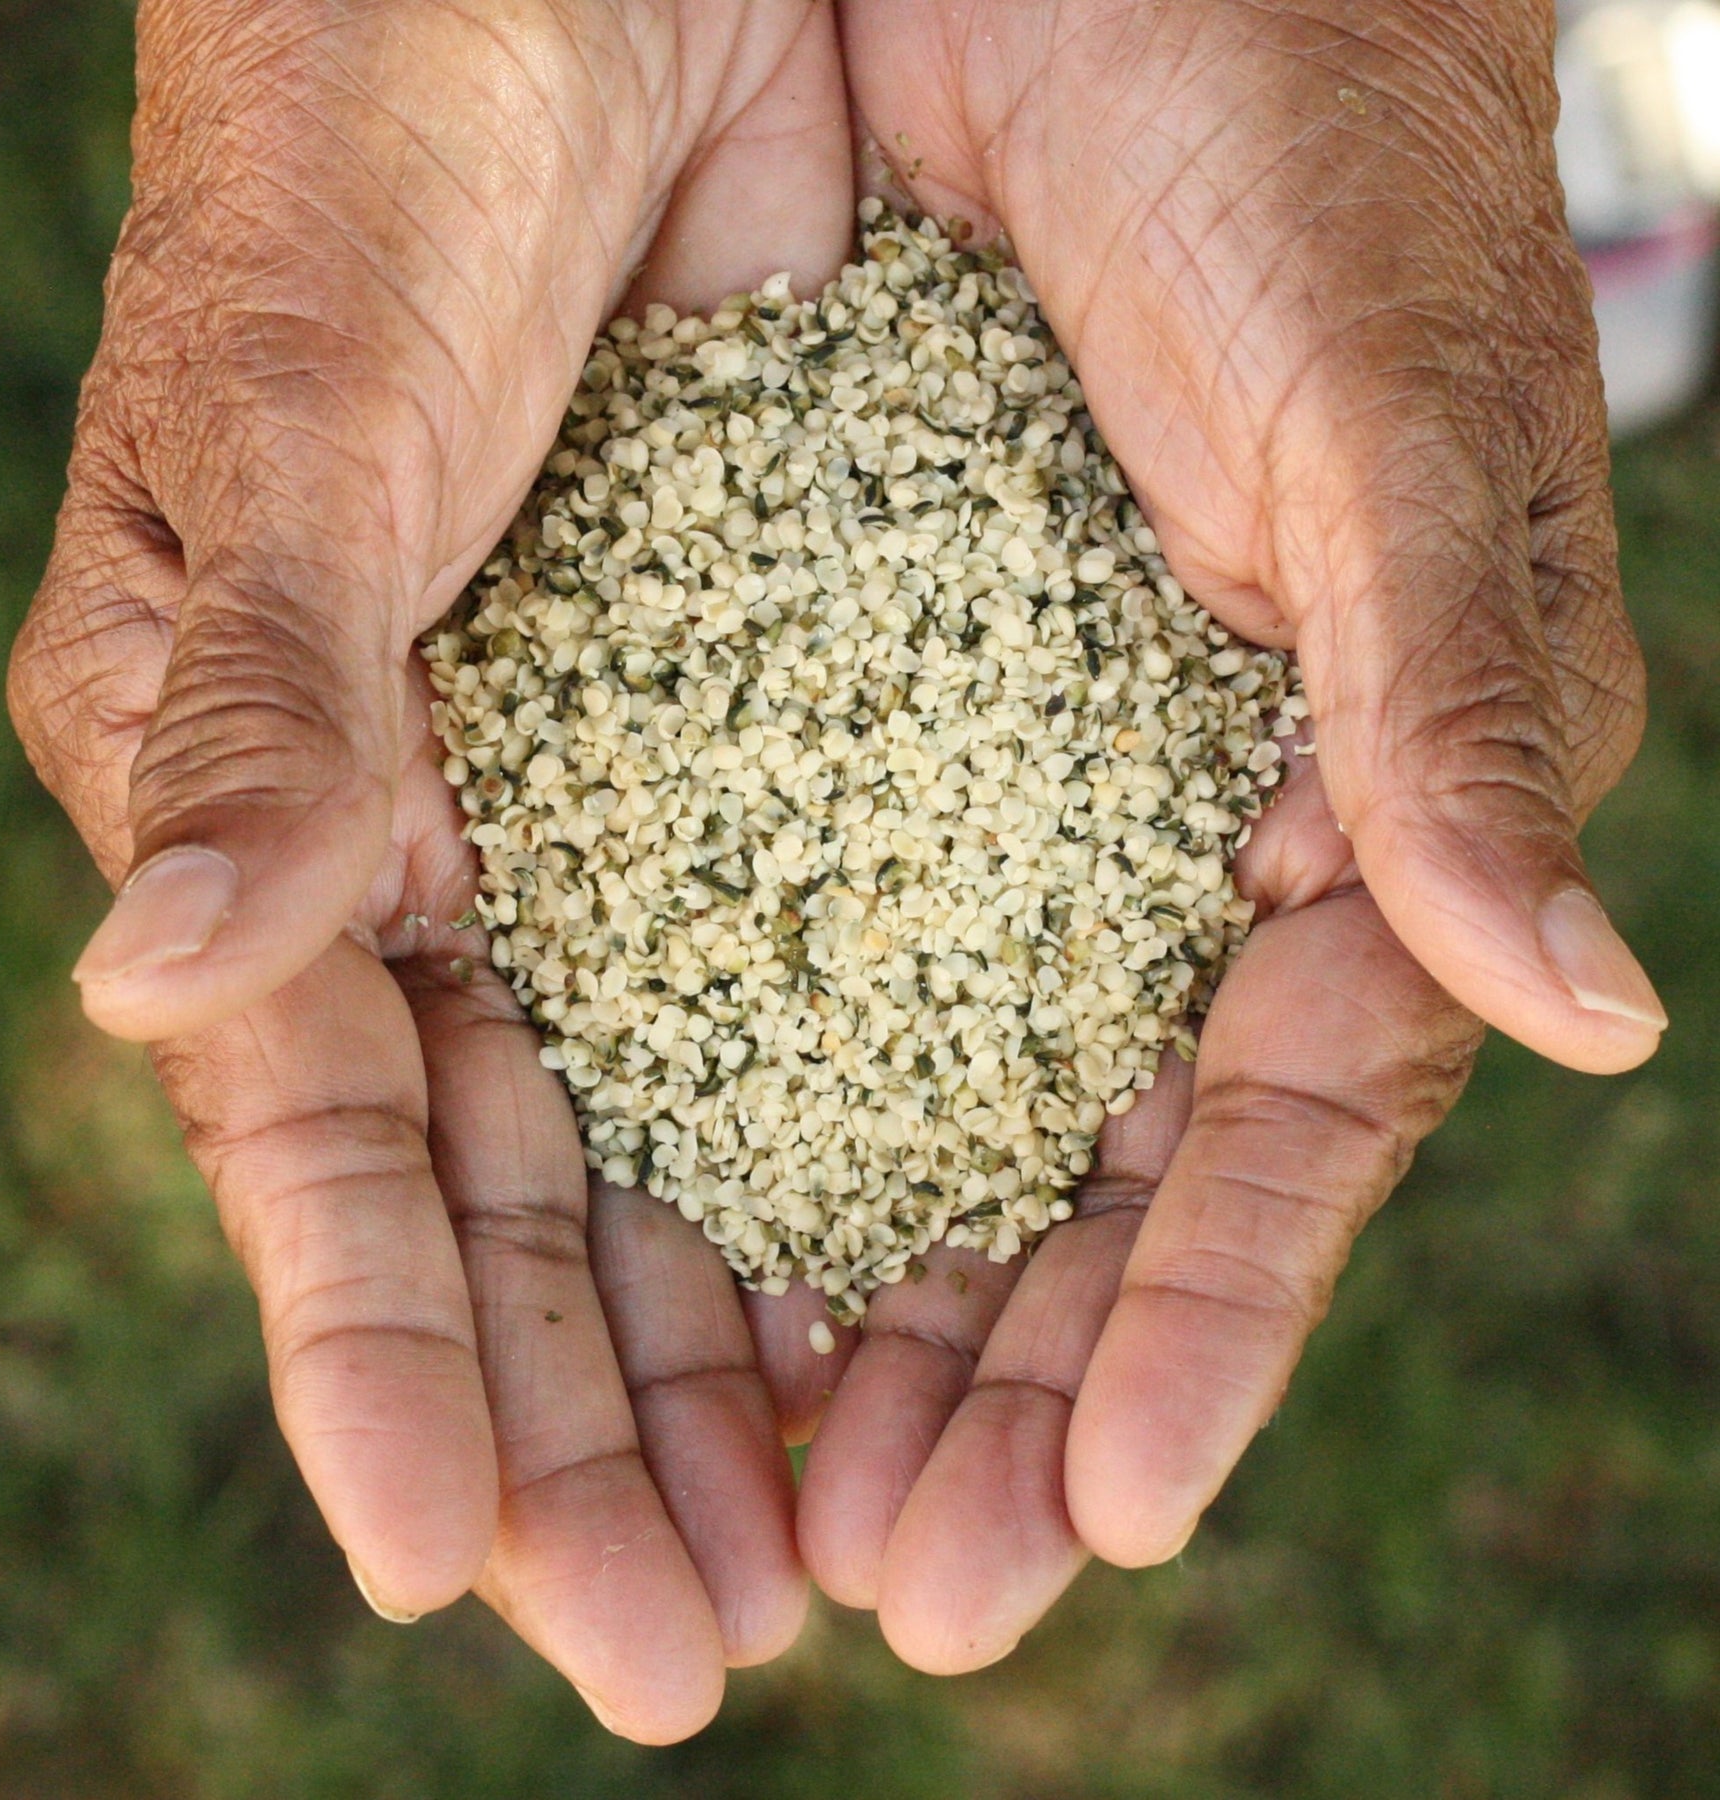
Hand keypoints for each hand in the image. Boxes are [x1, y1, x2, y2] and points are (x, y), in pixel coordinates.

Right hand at [9, 0, 855, 1741]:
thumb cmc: (380, 119)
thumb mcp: (310, 406)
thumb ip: (259, 699)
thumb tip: (175, 980)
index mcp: (277, 778)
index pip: (324, 1130)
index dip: (376, 1352)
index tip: (454, 1566)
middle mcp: (446, 827)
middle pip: (512, 1191)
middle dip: (579, 1425)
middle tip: (681, 1658)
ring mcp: (621, 797)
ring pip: (675, 1131)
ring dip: (732, 1340)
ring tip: (826, 1550)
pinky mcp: (786, 721)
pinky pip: (831, 973)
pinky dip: (870, 1139)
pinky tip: (932, 1290)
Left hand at [780, 0, 1664, 1670]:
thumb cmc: (1295, 136)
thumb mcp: (1383, 421)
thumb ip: (1455, 711)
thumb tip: (1583, 1009)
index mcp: (1334, 798)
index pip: (1277, 1120)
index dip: (1204, 1318)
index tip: (1105, 1511)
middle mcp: (1148, 836)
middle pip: (1082, 1172)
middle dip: (1004, 1389)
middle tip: (906, 1597)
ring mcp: (975, 798)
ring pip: (911, 1109)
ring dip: (847, 1316)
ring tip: (767, 1518)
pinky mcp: (806, 714)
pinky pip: (752, 952)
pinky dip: (712, 1119)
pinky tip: (657, 1268)